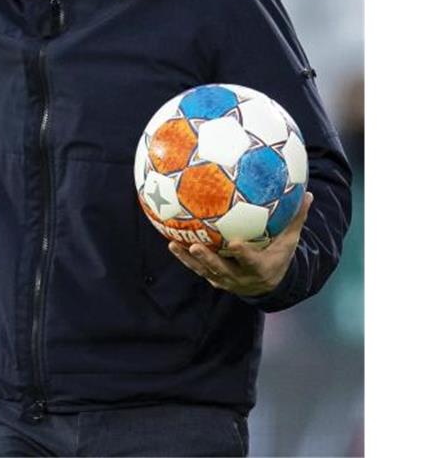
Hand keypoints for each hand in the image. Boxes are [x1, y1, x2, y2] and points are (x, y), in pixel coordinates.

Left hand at [168, 192, 312, 295]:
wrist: (269, 284)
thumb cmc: (278, 256)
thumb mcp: (289, 242)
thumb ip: (295, 220)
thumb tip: (308, 195)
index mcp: (260, 268)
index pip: (252, 262)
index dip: (244, 254)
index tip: (236, 243)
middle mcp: (241, 277)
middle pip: (222, 270)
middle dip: (208, 260)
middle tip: (195, 247)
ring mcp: (225, 280)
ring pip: (205, 271)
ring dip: (189, 260)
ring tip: (174, 245)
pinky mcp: (214, 279)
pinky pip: (197, 269)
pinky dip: (184, 259)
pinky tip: (171, 243)